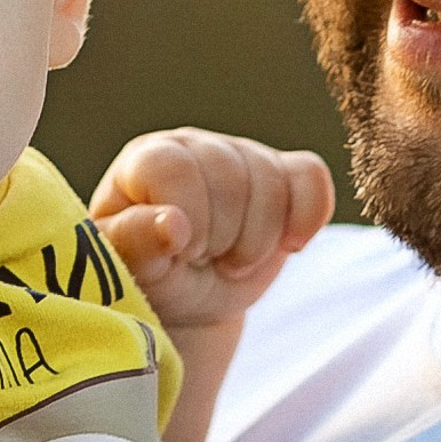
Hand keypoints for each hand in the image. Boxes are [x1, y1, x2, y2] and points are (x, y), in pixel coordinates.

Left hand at [91, 128, 332, 330]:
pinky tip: (290, 245)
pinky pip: (311, 177)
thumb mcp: (129, 268)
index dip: (187, 219)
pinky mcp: (283, 177)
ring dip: (258, 240)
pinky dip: (309, 216)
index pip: (176, 170)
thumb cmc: (148, 275)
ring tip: (232, 262)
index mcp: (146, 159)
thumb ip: (134, 243)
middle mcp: (194, 146)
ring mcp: (242, 156)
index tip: (180, 252)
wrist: (186, 295)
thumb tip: (172, 224)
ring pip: (272, 182)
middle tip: (204, 261)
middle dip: (222, 237)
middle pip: (230, 177)